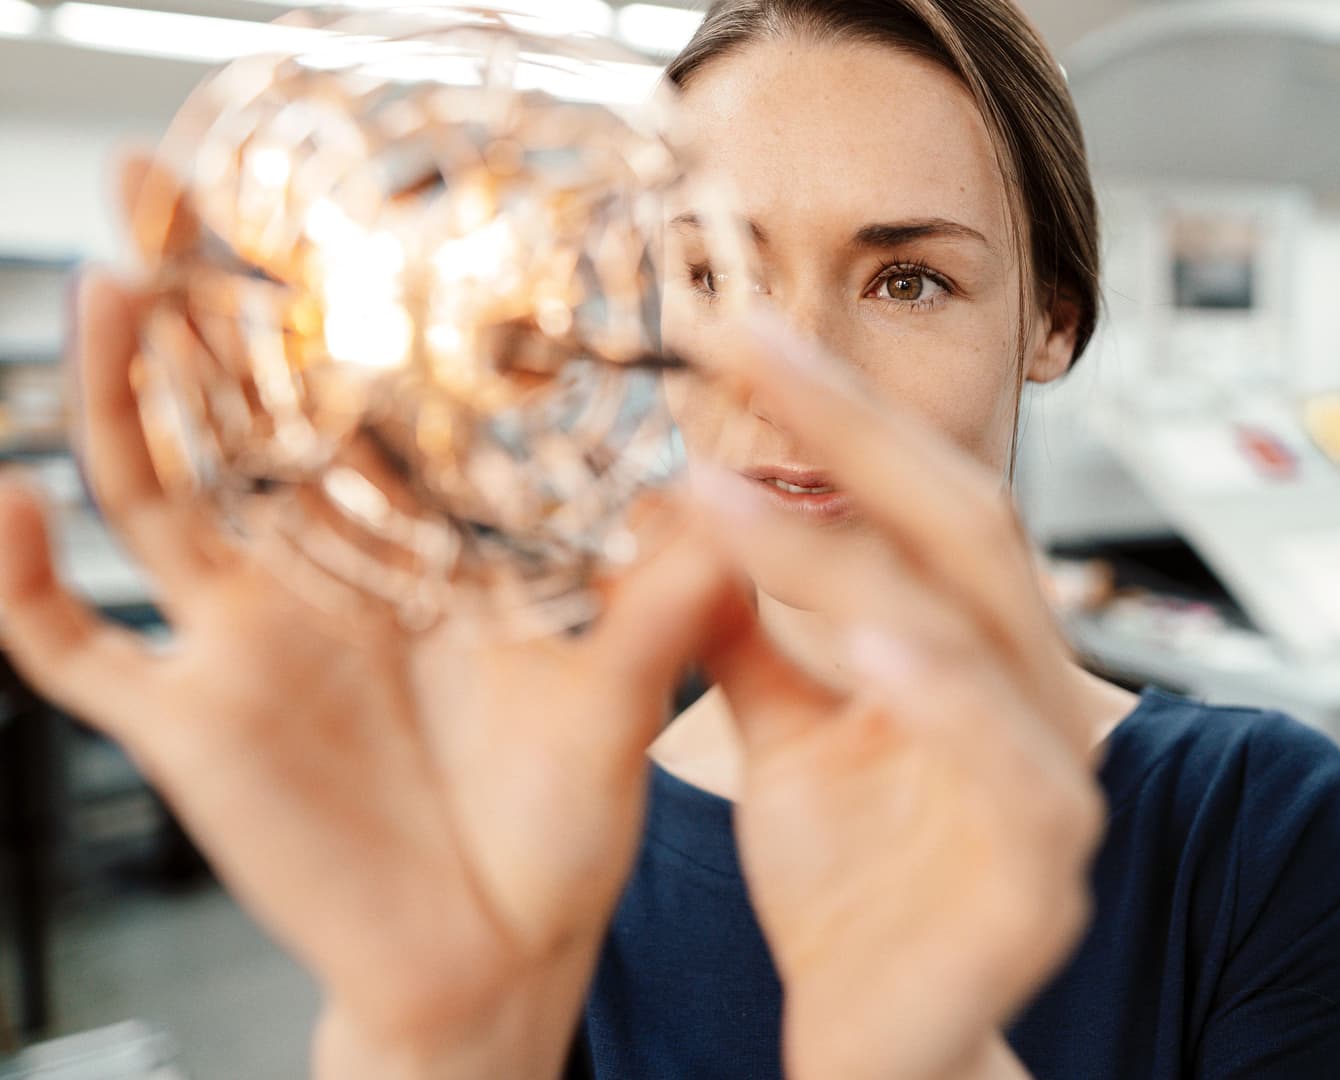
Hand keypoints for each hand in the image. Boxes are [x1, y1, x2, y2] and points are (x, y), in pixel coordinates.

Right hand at [0, 164, 740, 1076]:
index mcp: (412, 552)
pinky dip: (26, 584)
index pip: (359, 402)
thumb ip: (667, 598)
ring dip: (120, 396)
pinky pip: (76, 649)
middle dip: (204, 306)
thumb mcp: (624, 692)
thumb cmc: (560, 821)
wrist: (497, 955)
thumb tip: (738, 500)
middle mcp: (316, 578)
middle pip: (238, 416)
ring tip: (109, 285)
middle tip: (172, 182)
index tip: (325, 202)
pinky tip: (10, 496)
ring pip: (156, 497)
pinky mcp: (188, 725)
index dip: (337, 305)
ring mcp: (241, 645)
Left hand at [687, 316, 1107, 1079]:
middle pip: (964, 523)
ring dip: (865, 558)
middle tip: (741, 347)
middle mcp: (1031, 694)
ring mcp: (1053, 781)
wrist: (886, 1042)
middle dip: (852, 432)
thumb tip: (685, 520)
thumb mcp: (785, 736)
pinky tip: (866, 650)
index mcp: (976, 649)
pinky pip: (1011, 771)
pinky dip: (944, 702)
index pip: (918, 497)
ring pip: (986, 632)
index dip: (834, 409)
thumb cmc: (851, 889)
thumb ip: (752, 634)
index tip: (730, 327)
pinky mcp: (1046, 877)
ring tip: (743, 500)